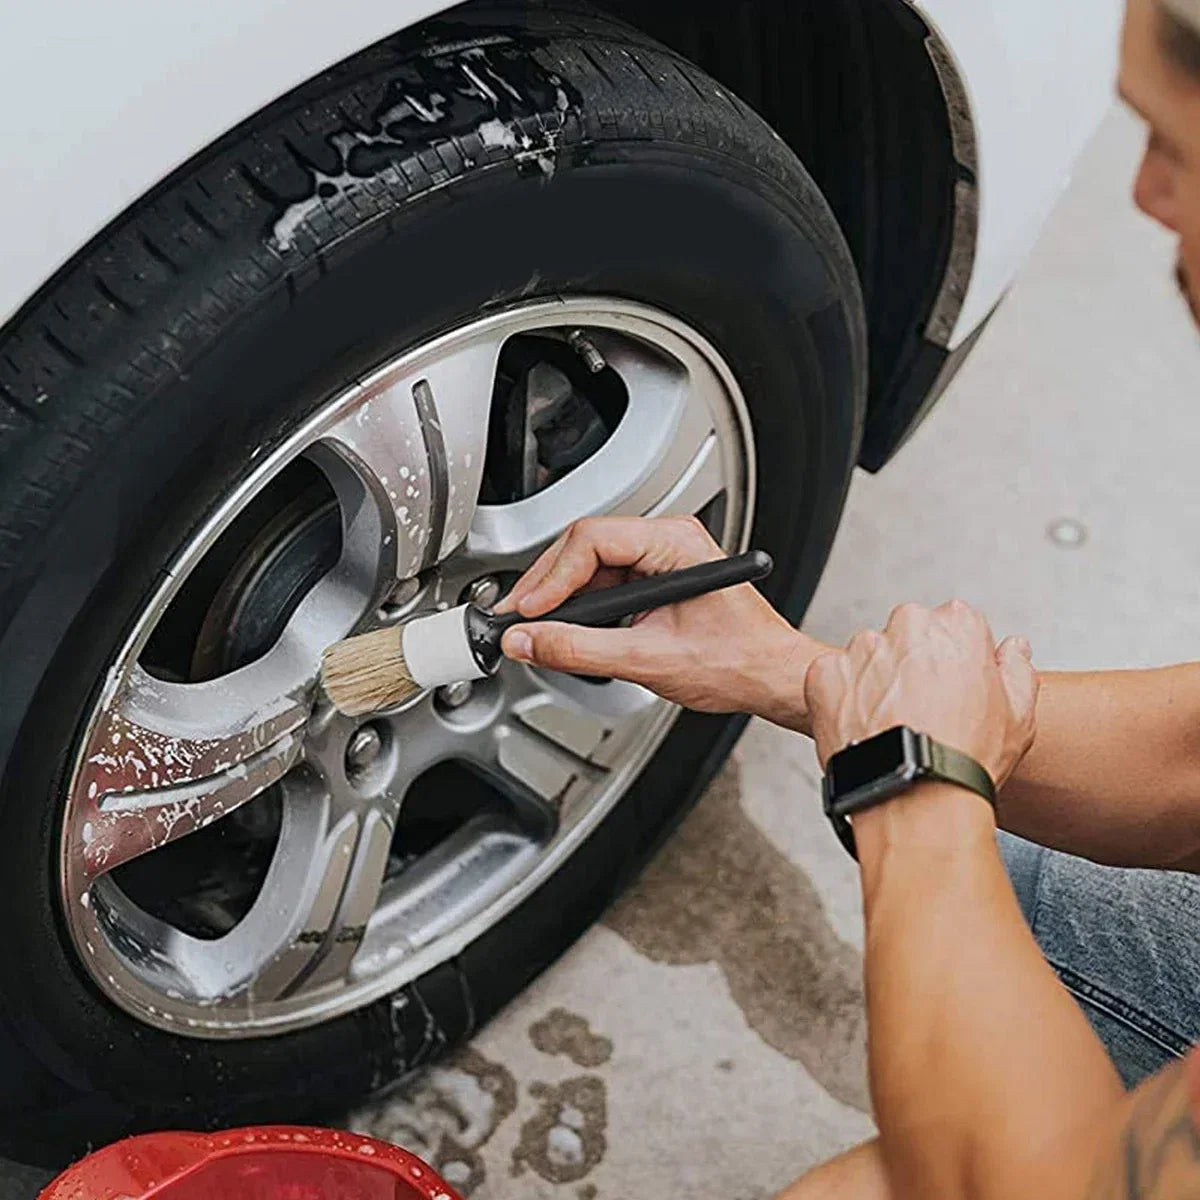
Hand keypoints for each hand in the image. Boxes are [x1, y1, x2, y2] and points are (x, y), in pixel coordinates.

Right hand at [495, 515, 824, 728]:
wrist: (773, 679)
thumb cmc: (739, 662)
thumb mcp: (649, 659)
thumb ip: (580, 650)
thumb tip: (530, 641)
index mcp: (674, 543)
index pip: (591, 540)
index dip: (550, 578)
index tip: (526, 612)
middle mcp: (668, 541)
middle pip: (584, 548)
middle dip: (547, 587)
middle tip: (517, 622)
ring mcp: (662, 559)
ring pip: (590, 566)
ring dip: (561, 599)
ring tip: (535, 630)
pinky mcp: (656, 580)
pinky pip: (605, 584)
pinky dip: (581, 608)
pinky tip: (566, 630)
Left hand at [805, 600, 1039, 790]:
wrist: (915, 800)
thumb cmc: (965, 761)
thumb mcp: (1018, 716)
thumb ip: (1015, 669)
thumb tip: (1013, 649)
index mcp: (956, 625)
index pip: (952, 625)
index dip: (952, 660)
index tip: (950, 687)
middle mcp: (907, 626)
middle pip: (906, 635)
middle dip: (910, 665)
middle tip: (919, 710)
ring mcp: (863, 649)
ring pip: (867, 657)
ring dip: (874, 682)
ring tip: (890, 726)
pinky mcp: (825, 673)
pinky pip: (831, 679)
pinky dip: (840, 700)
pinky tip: (862, 730)